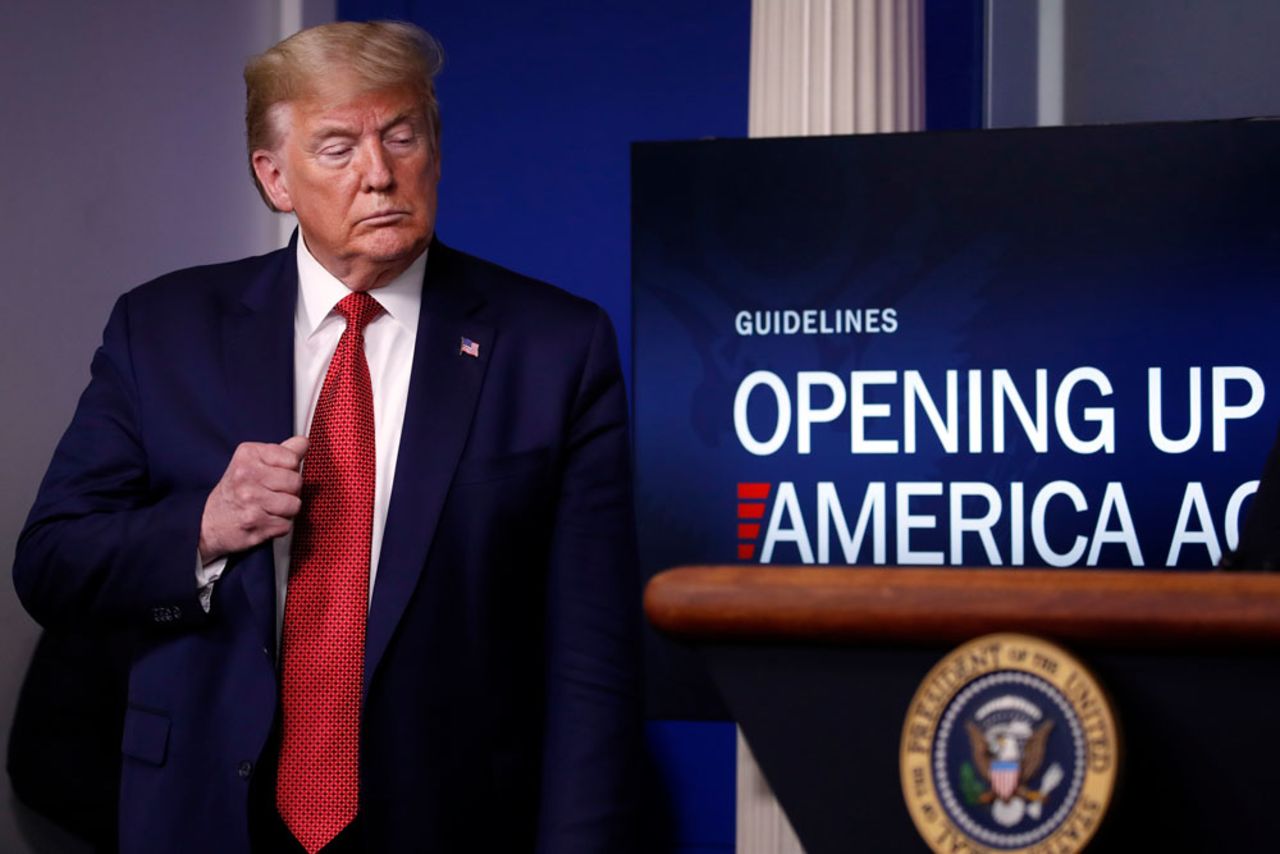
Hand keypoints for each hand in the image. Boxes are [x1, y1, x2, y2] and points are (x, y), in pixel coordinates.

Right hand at [199, 436, 307, 562]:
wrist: (208, 521)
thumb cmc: (235, 489)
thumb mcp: (252, 462)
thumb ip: (282, 451)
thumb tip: (304, 442)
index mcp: (247, 455)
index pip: (292, 459)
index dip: (290, 469)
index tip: (276, 473)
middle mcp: (246, 476)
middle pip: (296, 482)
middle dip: (290, 490)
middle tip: (274, 492)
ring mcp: (250, 502)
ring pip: (294, 505)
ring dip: (287, 510)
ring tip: (271, 507)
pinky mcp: (255, 525)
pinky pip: (286, 525)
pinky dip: (279, 525)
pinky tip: (265, 520)